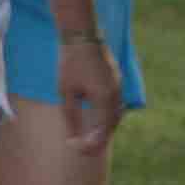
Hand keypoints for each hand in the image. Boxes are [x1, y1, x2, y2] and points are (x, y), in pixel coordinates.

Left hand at [54, 38, 124, 155]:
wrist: (81, 36)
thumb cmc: (70, 63)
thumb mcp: (66, 92)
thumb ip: (71, 116)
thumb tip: (73, 137)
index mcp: (104, 98)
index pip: (101, 131)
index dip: (90, 144)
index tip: (76, 148)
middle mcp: (116, 94)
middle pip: (111, 126)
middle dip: (98, 140)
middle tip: (82, 149)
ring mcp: (119, 87)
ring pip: (115, 116)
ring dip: (103, 129)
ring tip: (88, 138)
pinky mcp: (117, 81)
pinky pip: (115, 105)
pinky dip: (106, 117)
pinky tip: (95, 121)